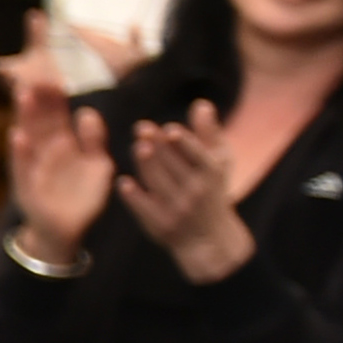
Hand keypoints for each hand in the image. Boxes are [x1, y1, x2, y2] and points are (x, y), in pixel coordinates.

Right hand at [2, 20, 115, 261]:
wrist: (66, 231)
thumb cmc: (80, 197)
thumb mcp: (98, 165)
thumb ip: (94, 139)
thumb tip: (88, 112)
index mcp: (63, 139)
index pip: (57, 103)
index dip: (55, 78)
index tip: (51, 53)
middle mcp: (46, 147)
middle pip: (40, 112)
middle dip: (37, 88)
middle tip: (35, 59)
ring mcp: (34, 165)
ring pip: (29, 134)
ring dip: (26, 115)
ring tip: (25, 92)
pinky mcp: (29, 187)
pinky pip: (25, 168)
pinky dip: (22, 153)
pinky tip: (19, 136)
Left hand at [122, 101, 254, 282]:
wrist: (209, 238)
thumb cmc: (212, 190)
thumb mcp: (218, 162)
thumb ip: (208, 133)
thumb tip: (201, 104)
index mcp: (211, 174)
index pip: (199, 157)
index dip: (186, 144)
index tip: (170, 130)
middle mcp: (196, 192)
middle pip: (175, 167)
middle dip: (159, 148)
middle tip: (142, 128)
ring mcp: (178, 210)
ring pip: (160, 184)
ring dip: (147, 166)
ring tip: (138, 146)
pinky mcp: (160, 225)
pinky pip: (146, 210)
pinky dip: (135, 197)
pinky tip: (123, 183)